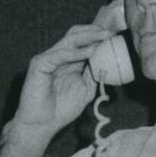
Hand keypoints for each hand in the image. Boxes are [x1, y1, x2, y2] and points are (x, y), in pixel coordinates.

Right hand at [13, 24, 115, 138]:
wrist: (41, 125)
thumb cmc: (60, 110)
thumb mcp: (85, 89)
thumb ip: (93, 73)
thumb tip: (106, 58)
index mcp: (67, 61)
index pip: (82, 41)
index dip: (98, 36)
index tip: (116, 36)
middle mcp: (57, 56)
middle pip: (75, 34)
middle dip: (95, 31)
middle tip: (111, 33)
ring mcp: (47, 59)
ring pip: (69, 40)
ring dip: (89, 36)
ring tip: (105, 36)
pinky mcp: (39, 64)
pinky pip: (60, 54)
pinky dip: (77, 52)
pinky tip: (91, 50)